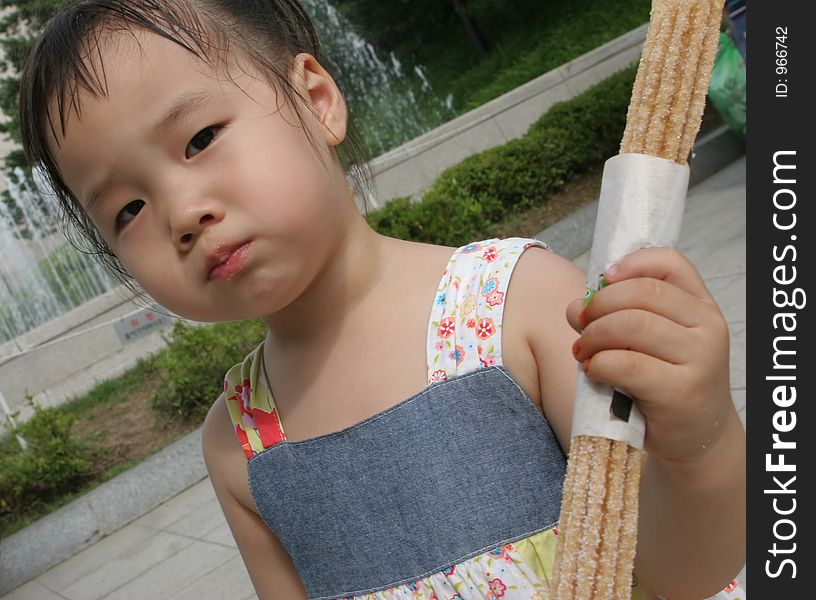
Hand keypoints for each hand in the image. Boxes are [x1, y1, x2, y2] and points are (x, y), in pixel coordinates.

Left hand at [566, 247, 734, 464]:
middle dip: (600, 305)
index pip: (672, 263)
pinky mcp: (681, 391)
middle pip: (642, 293)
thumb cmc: (666, 381)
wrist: (696, 436)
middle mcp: (707, 326)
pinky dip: (599, 364)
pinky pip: (627, 364)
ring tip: (583, 351)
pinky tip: (594, 371)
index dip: (632, 263)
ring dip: (594, 336)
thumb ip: (623, 314)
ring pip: (632, 325)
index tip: (603, 279)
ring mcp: (699, 359)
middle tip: (580, 324)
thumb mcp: (653, 341)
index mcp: (701, 306)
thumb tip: (577, 306)